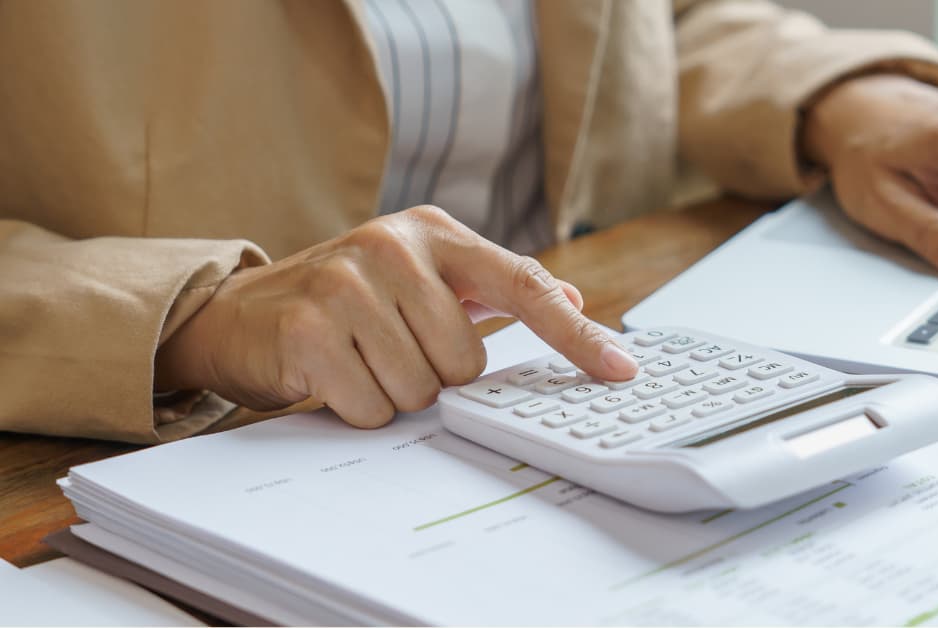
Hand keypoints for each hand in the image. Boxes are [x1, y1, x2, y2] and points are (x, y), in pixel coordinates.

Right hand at [155, 205, 638, 427]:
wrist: (238, 314)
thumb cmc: (343, 301)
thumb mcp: (419, 279)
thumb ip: (492, 289)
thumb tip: (571, 298)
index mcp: (433, 232)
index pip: (524, 284)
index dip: (576, 333)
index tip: (622, 368)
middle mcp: (393, 246)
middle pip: (466, 361)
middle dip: (433, 375)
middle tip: (389, 352)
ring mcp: (348, 283)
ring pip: (421, 389)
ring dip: (392, 393)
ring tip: (357, 360)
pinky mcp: (310, 328)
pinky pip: (372, 406)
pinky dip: (357, 408)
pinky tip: (331, 376)